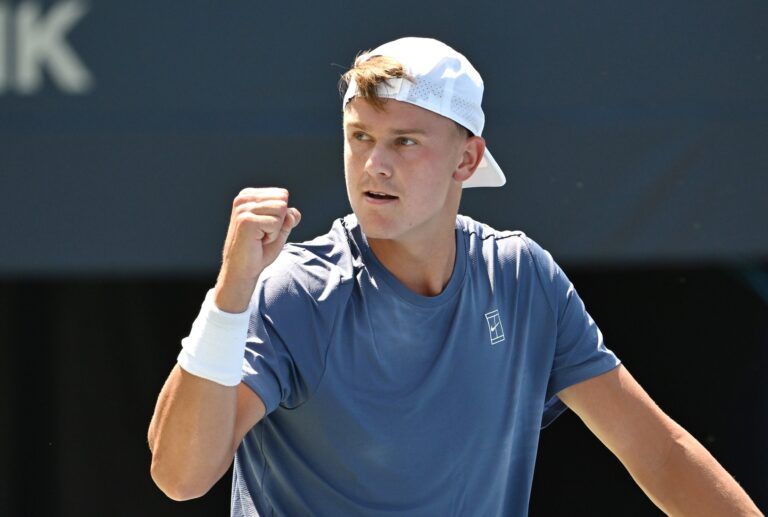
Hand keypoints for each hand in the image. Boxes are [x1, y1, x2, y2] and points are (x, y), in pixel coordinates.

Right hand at [214, 188, 300, 312]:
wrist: (242, 269)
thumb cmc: (259, 250)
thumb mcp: (279, 229)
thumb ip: (289, 217)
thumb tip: (294, 213)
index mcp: (249, 196)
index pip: (282, 194)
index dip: (281, 215)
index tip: (265, 227)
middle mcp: (244, 199)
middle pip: (282, 200)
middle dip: (279, 221)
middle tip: (263, 234)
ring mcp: (243, 209)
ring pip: (281, 210)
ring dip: (276, 229)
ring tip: (260, 237)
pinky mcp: (247, 220)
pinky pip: (276, 223)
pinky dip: (273, 236)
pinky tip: (258, 241)